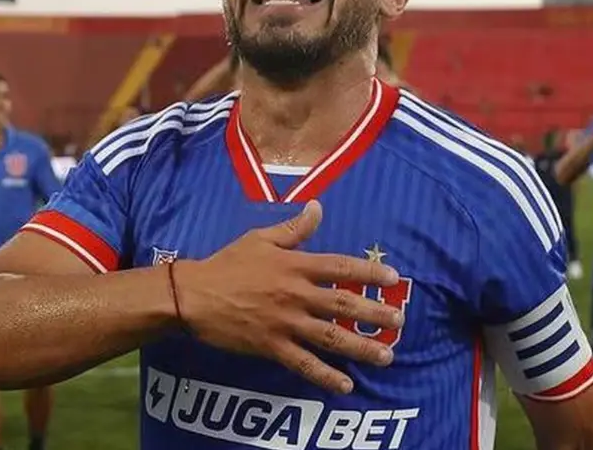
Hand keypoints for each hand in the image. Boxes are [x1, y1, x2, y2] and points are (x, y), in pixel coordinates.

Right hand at [174, 200, 403, 393]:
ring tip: (386, 355)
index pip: (341, 267)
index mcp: (295, 266)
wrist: (193, 296)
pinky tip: (346, 385)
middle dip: (374, 314)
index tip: (392, 277)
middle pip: (343, 305)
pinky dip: (325, 376)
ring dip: (361, 347)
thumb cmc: (227, 264)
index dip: (369, 272)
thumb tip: (318, 208)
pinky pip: (304, 364)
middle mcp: (296, 295)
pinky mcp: (272, 346)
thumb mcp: (260, 239)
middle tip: (399, 322)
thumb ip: (293, 229)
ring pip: (331, 337)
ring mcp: (285, 323)